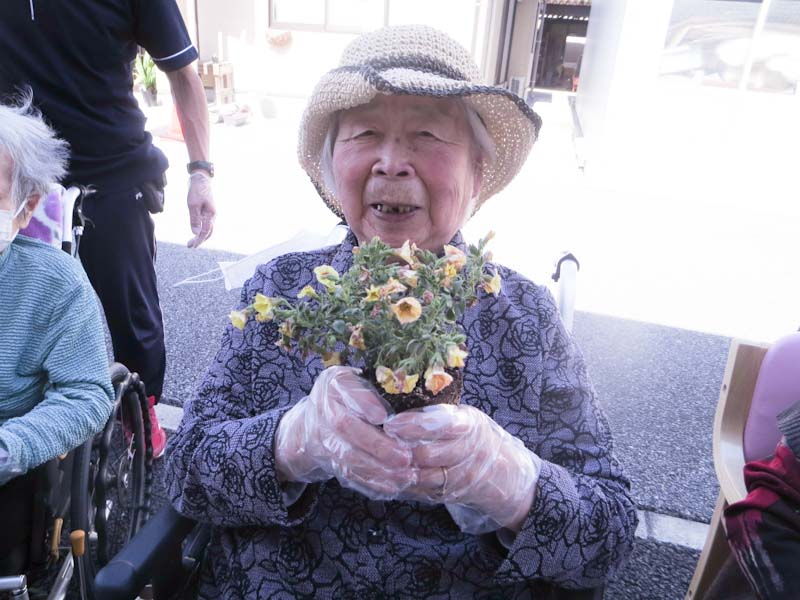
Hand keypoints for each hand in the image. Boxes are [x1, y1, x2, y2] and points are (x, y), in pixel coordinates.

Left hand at [186, 173, 214, 247]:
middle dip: (200, 240)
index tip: (192, 246)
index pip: (205, 231)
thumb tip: (195, 233)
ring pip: (207, 229)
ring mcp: (210, 214)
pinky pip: (205, 224)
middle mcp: (212, 216)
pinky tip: (195, 232)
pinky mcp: (207, 211)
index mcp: (211, 214)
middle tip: (190, 246)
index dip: (199, 240)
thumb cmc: (197, 191)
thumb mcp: (193, 205)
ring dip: (200, 236)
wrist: (201, 179)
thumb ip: (194, 219)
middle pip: (208, 232)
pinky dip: (201, 230)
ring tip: (191, 242)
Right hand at [275, 366, 415, 499]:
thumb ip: (365, 389)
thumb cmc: (341, 395)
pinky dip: (372, 484)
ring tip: (405, 475)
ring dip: (378, 470)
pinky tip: (393, 487)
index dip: (364, 405)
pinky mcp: (332, 464)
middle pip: (347, 432)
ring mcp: (325, 444)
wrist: (311, 424)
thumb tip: (385, 412)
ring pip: (349, 460)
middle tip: (405, 457)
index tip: (384, 417)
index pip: (345, 390)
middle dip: (377, 447)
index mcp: (331, 389)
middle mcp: (323, 416)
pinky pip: (351, 477)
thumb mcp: (349, 379)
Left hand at [384, 404, 539, 533]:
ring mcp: (456, 479)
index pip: (441, 425)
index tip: (390, 422)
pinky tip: (380, 474)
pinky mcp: (445, 495)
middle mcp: (465, 454)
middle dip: (397, 448)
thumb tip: (396, 397)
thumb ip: (438, 411)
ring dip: (393, 468)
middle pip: (426, 454)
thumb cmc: (472, 434)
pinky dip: (397, 483)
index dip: (413, 424)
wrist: (500, 472)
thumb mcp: (463, 416)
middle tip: (373, 440)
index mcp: (469, 426)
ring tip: (373, 457)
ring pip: (418, 477)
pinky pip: (416, 492)